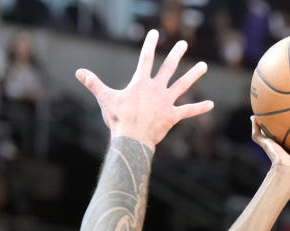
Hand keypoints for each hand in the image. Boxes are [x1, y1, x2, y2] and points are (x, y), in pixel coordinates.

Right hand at [75, 29, 213, 148]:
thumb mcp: (105, 99)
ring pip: (183, 85)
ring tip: (204, 66)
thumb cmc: (118, 119)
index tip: (155, 33)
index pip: (145, 58)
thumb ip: (93, 83)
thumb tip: (78, 72)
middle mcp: (156, 89)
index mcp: (140, 83)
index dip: (150, 44)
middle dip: (176, 54)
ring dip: (194, 75)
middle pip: (168, 68)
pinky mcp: (172, 116)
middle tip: (184, 43)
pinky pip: (188, 111)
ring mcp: (166, 102)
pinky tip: (211, 104)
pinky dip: (199, 108)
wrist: (131, 139)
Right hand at [250, 117, 289, 180]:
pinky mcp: (265, 143)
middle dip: (273, 124)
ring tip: (258, 112)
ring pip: (263, 131)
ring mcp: (270, 144)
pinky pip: (257, 133)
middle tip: (274, 112)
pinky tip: (253, 116)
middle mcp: (280, 145)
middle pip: (275, 132)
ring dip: (259, 123)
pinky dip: (254, 125)